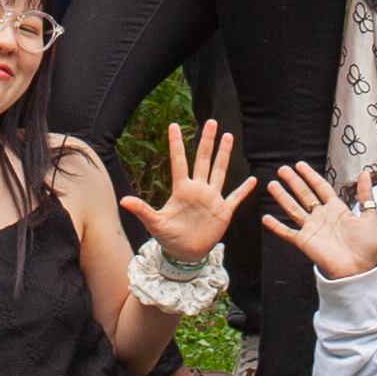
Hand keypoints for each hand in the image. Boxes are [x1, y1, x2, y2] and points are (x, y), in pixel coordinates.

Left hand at [124, 123, 249, 257]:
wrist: (185, 253)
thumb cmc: (168, 237)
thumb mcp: (154, 223)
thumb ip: (142, 210)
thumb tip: (123, 201)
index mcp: (182, 189)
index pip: (179, 162)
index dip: (176, 144)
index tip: (173, 125)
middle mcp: (198, 189)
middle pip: (203, 160)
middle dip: (207, 141)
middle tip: (211, 121)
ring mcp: (212, 198)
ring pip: (219, 171)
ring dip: (224, 154)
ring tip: (228, 136)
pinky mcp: (223, 211)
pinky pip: (235, 197)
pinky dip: (244, 190)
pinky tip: (253, 180)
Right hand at [261, 163, 376, 281]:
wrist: (360, 269)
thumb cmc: (367, 247)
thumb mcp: (370, 216)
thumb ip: (365, 195)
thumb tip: (366, 173)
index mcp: (337, 210)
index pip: (321, 188)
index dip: (310, 176)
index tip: (300, 166)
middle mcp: (322, 217)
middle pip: (304, 195)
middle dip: (293, 181)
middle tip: (282, 170)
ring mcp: (312, 229)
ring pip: (293, 208)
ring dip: (282, 196)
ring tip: (272, 184)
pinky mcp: (305, 242)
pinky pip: (287, 232)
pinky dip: (276, 226)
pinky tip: (266, 218)